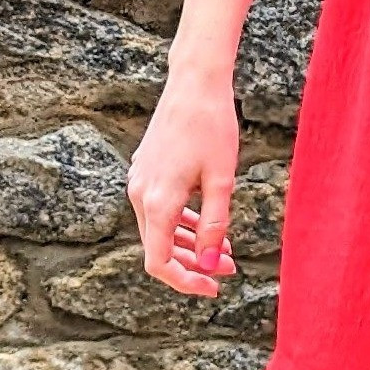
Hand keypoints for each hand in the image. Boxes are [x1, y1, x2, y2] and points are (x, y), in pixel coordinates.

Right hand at [126, 53, 240, 297]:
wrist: (194, 83)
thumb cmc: (212, 127)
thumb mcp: (221, 181)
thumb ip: (214, 225)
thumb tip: (212, 264)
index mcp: (156, 202)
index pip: (159, 263)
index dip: (185, 281)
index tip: (213, 287)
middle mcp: (140, 195)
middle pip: (158, 248)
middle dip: (193, 263)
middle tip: (230, 267)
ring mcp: (139, 182)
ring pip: (158, 229)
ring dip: (188, 243)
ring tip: (225, 247)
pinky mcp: (145, 171)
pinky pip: (158, 209)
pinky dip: (180, 222)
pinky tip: (205, 222)